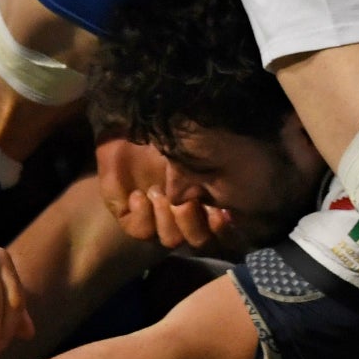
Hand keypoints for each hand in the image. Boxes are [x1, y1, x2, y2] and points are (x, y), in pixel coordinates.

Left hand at [95, 139, 236, 253]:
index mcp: (208, 199)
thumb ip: (217, 184)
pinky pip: (140, 231)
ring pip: (171, 240)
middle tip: (186, 203)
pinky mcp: (129, 213)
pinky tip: (140, 195)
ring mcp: (157, 215)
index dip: (224, 229)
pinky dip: (143, 216)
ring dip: (167, 219)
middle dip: (194, 225)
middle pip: (200, 241)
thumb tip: (229, 209)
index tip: (220, 213)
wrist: (136, 117)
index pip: (223, 232)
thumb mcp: (201, 156)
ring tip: (157, 193)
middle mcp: (186, 211)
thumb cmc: (176, 132)